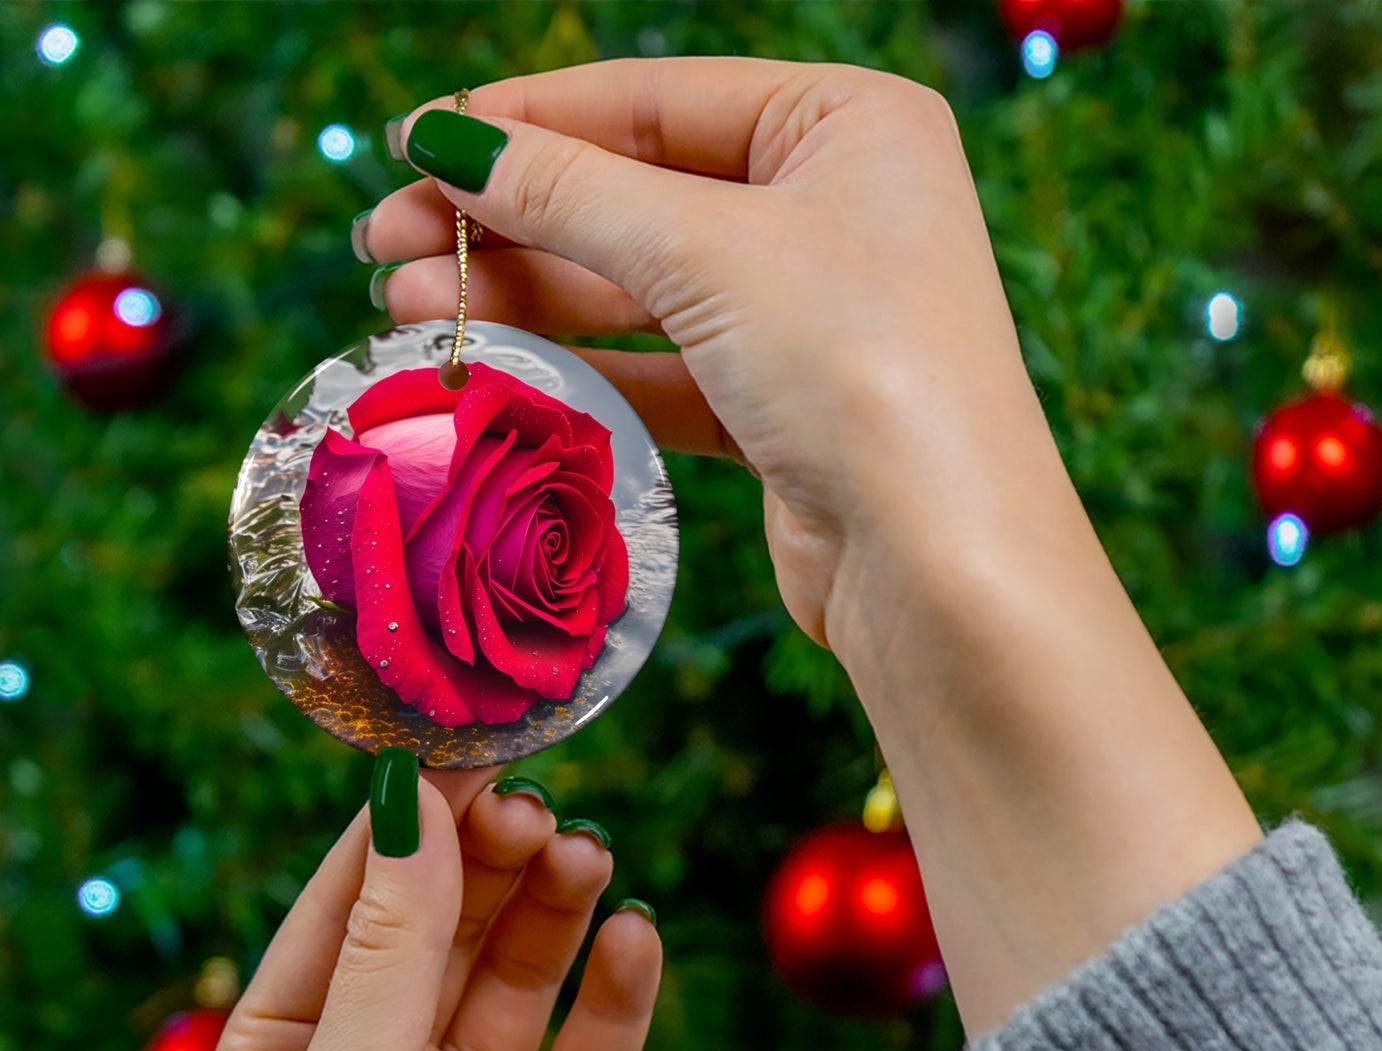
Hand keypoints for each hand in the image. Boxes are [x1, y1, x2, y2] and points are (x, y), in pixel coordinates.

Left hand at [202, 765, 660, 1050]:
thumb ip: (391, 946)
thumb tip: (409, 798)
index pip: (351, 904)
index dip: (408, 826)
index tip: (467, 749)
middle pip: (446, 929)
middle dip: (490, 863)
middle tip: (540, 808)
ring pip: (521, 978)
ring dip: (556, 912)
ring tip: (589, 858)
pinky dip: (617, 994)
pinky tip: (636, 939)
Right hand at [362, 60, 1261, 1039]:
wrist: (940, 562)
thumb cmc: (858, 367)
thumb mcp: (706, 253)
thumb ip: (569, 193)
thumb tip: (446, 142)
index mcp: (847, 125)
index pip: (655, 99)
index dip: (527, 122)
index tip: (414, 146)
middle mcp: (834, 209)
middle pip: (637, 195)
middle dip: (510, 220)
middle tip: (384, 244)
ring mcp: (809, 314)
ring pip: (641, 288)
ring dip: (528, 295)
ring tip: (408, 305)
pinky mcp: (783, 407)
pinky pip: (663, 364)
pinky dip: (582, 364)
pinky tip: (492, 361)